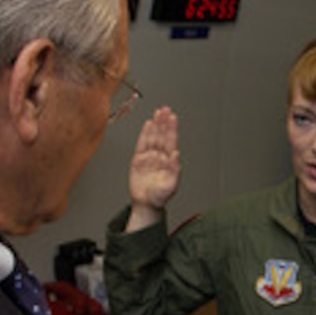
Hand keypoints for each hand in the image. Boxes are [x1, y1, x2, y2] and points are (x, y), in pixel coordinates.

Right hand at [126, 106, 180, 231]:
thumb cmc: (160, 197)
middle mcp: (160, 157)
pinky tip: (148, 124)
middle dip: (163, 122)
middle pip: (162, 136)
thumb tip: (177, 154)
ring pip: (152, 137)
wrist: (146, 204)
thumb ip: (175, 169)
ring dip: (155, 125)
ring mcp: (149, 157)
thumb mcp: (171, 185)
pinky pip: (141, 144)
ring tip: (157, 113)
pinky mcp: (138, 160)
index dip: (172, 128)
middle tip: (164, 110)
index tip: (172, 117)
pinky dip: (144, 134)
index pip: (171, 141)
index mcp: (169, 161)